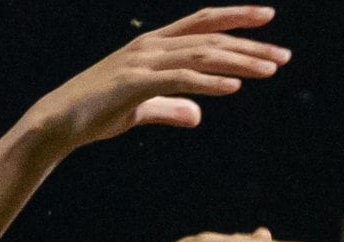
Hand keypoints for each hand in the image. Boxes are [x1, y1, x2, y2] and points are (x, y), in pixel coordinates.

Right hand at [18, 7, 288, 150]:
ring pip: (200, 56)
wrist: (57, 122)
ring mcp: (142, 62)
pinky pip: (179, 80)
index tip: (269, 16)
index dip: (236, 17)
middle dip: (250, 45)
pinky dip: (209, 82)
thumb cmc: (96, 114)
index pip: (202, 24)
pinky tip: (235, 87)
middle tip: (285, 54)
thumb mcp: (141, 110)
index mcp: (154, 45)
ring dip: (239, 61)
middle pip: (210, 38)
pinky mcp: (133, 84)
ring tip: (270, 69)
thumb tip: (197, 115)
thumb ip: (170, 107)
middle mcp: (151, 46)